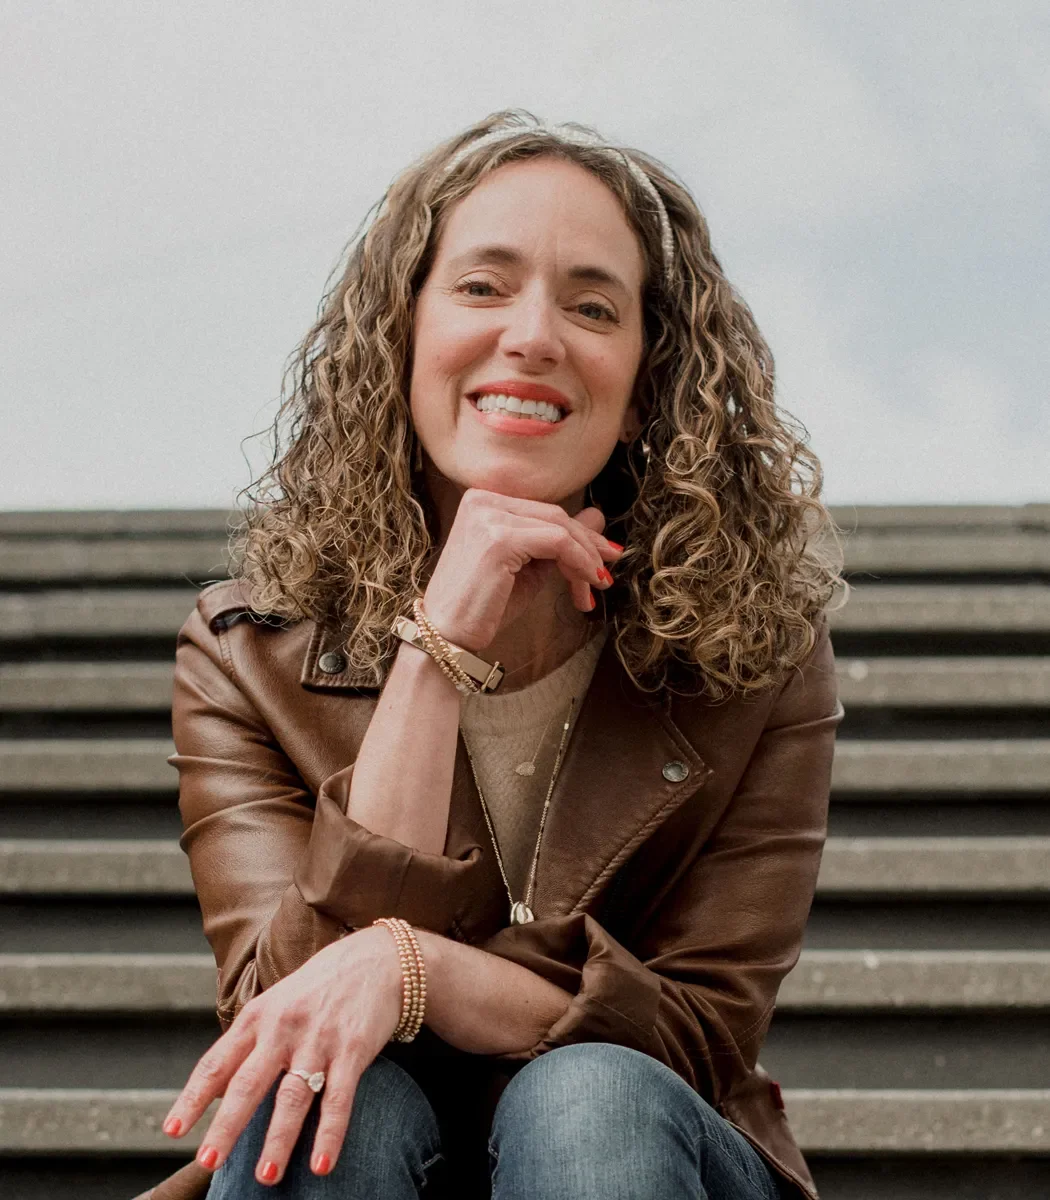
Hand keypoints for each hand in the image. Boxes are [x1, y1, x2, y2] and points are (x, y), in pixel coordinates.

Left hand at [161, 926, 402, 1185]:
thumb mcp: (277, 1003)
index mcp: (257, 1016)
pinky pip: (339, 1098)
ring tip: (265, 1176)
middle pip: (248, 1082)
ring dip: (278, 1139)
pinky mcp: (353, 1048)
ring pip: (293, 1096)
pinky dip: (329, 1134)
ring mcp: (319, 1038)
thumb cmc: (319, 987)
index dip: (193, 1097)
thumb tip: (216, 1089)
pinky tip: (322, 1164)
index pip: (217, 1061)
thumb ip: (250, 1041)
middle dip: (227, 1125)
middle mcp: (283, 1027)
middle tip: (208, 1161)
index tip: (173, 1130)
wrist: (377, 958)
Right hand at [422, 488, 624, 650]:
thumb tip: (597, 516)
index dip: (580, 534)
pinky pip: (557, 543)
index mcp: (484, 500)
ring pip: (560, 529)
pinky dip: (578, 563)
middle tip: (608, 571)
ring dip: (586, 560)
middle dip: (589, 546)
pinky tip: (585, 585)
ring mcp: (488, 517)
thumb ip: (558, 541)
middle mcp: (483, 500)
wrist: (448, 636)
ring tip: (598, 585)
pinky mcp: (498, 539)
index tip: (603, 557)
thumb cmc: (484, 605)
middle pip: (555, 516)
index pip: (545, 511)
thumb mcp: (529, 566)